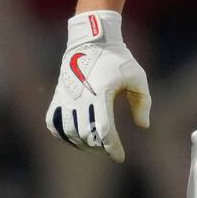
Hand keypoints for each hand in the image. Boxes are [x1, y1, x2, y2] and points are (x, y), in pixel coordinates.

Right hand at [46, 11, 151, 161]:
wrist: (92, 40)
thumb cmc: (118, 59)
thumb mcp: (137, 77)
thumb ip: (143, 102)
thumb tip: (143, 126)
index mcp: (101, 92)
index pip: (104, 130)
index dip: (112, 147)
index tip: (120, 157)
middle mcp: (80, 96)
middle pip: (86, 135)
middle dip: (99, 147)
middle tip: (110, 147)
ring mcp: (66, 96)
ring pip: (68, 132)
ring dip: (81, 144)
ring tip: (95, 145)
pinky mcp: (58, 95)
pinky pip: (53, 122)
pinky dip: (63, 135)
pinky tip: (76, 137)